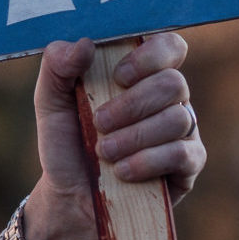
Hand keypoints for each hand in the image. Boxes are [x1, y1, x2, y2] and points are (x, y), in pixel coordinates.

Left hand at [19, 34, 205, 239]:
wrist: (71, 196)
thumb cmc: (66, 141)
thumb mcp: (49, 101)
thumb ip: (57, 66)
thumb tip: (85, 43)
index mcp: (140, 74)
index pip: (168, 46)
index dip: (149, 56)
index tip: (118, 76)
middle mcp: (167, 98)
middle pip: (174, 83)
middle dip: (132, 105)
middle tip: (99, 123)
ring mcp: (182, 131)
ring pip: (178, 118)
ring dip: (135, 136)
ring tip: (104, 152)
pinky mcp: (189, 165)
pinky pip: (185, 154)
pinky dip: (148, 161)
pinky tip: (123, 171)